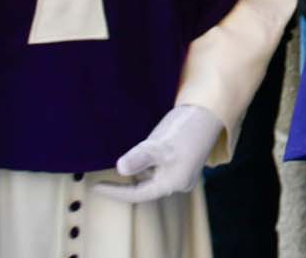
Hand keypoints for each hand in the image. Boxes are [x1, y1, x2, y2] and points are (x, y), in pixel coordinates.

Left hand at [94, 105, 223, 203]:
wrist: (210, 111)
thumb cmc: (186, 128)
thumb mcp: (160, 144)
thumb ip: (140, 157)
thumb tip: (120, 168)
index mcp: (173, 183)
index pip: (138, 195)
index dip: (115, 192)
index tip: (95, 187)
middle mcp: (179, 181)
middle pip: (146, 189)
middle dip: (126, 186)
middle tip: (103, 180)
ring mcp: (183, 171)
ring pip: (153, 178)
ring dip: (136, 175)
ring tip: (117, 169)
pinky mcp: (184, 160)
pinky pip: (160, 169)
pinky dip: (146, 167)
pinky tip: (139, 157)